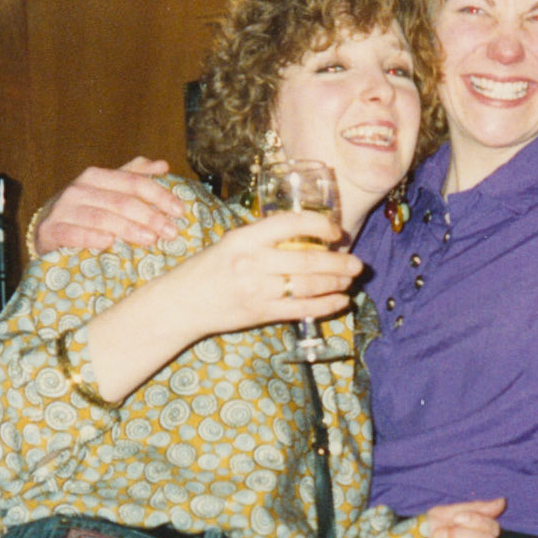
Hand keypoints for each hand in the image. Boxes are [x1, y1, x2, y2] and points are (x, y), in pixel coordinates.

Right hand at [35, 159, 183, 252]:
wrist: (47, 229)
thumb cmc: (85, 211)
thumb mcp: (109, 191)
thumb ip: (134, 177)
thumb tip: (162, 164)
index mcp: (97, 177)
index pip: (134, 182)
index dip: (159, 195)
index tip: (180, 211)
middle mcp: (79, 189)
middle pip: (121, 201)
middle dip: (149, 216)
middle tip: (170, 232)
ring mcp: (63, 209)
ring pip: (100, 217)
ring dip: (127, 228)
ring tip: (150, 240)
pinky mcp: (50, 230)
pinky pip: (72, 233)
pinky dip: (90, 237)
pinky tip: (108, 242)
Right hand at [174, 210, 360, 337]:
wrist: (180, 303)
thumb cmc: (207, 269)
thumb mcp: (231, 243)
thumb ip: (263, 239)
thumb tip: (306, 235)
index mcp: (245, 238)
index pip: (291, 224)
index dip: (320, 225)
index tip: (336, 231)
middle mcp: (252, 262)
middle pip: (308, 259)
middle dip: (339, 262)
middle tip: (357, 263)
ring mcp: (257, 290)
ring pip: (309, 285)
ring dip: (336, 283)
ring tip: (349, 280)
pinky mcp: (261, 313)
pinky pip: (302, 309)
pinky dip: (326, 305)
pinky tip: (340, 301)